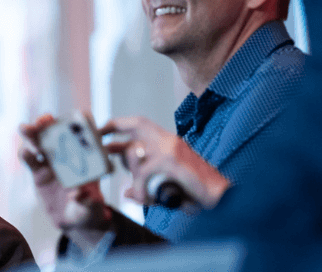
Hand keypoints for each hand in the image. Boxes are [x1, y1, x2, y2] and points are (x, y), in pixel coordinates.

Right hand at [19, 115, 111, 230]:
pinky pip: (29, 159)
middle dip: (49, 123)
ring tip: (26, 129)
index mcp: (87, 157)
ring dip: (32, 133)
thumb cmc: (89, 211)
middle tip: (43, 120)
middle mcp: (68, 155)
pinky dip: (25, 153)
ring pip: (39, 142)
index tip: (78, 115)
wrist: (73, 221)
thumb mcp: (93, 209)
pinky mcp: (38, 172)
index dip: (81, 121)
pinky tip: (25, 151)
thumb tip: (79, 194)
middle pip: (56, 132)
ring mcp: (51, 162)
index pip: (84, 133)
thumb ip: (88, 203)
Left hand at [100, 116, 229, 208]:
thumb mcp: (166, 184)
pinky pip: (143, 173)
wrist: (220, 197)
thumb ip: (146, 184)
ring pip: (136, 152)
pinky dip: (141, 189)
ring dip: (133, 175)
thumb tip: (127, 192)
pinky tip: (147, 199)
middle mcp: (169, 140)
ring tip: (143, 193)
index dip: (119, 124)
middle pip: (137, 126)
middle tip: (101, 146)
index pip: (140, 123)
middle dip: (116, 134)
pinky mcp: (171, 161)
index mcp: (169, 142)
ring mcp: (170, 148)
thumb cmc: (195, 192)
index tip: (102, 130)